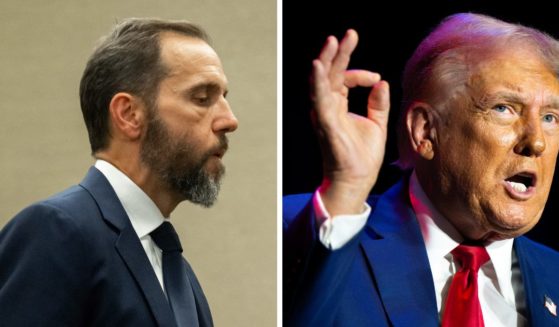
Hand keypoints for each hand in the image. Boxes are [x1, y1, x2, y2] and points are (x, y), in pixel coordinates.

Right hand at [311, 29, 389, 215]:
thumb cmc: (362, 157)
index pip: (343, 80)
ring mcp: (324, 115)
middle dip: (339, 53)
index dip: (359, 74)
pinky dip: (317, 81)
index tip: (376, 77)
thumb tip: (382, 83)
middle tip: (349, 34)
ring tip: (334, 40)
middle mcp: (327, 108)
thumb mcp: (376, 125)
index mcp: (337, 106)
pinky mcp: (325, 123)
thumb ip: (378, 104)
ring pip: (321, 81)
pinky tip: (318, 65)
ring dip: (327, 60)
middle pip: (329, 74)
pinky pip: (318, 99)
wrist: (356, 181)